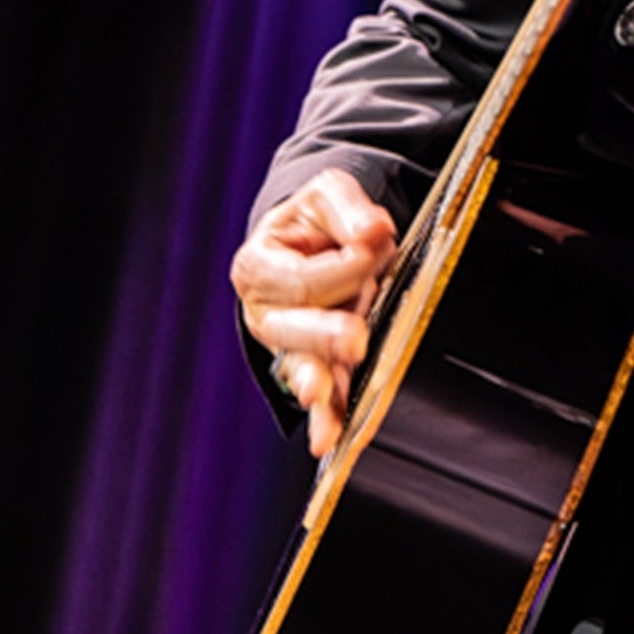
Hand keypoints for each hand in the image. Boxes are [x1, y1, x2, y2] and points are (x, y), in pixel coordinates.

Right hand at [231, 168, 397, 457]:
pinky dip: (328, 415)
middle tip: (354, 338)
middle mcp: (264, 313)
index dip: (345, 267)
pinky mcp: (313, 365)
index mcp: (258, 266)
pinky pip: (321, 393)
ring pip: (300, 367)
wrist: (310, 241)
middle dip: (323, 334)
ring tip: (320, 396)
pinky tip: (330, 438)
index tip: (375, 246)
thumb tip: (373, 230)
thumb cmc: (314, 221)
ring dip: (315, 383)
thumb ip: (349, 209)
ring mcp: (287, 346)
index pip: (304, 278)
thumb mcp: (327, 195)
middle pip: (292, 328)